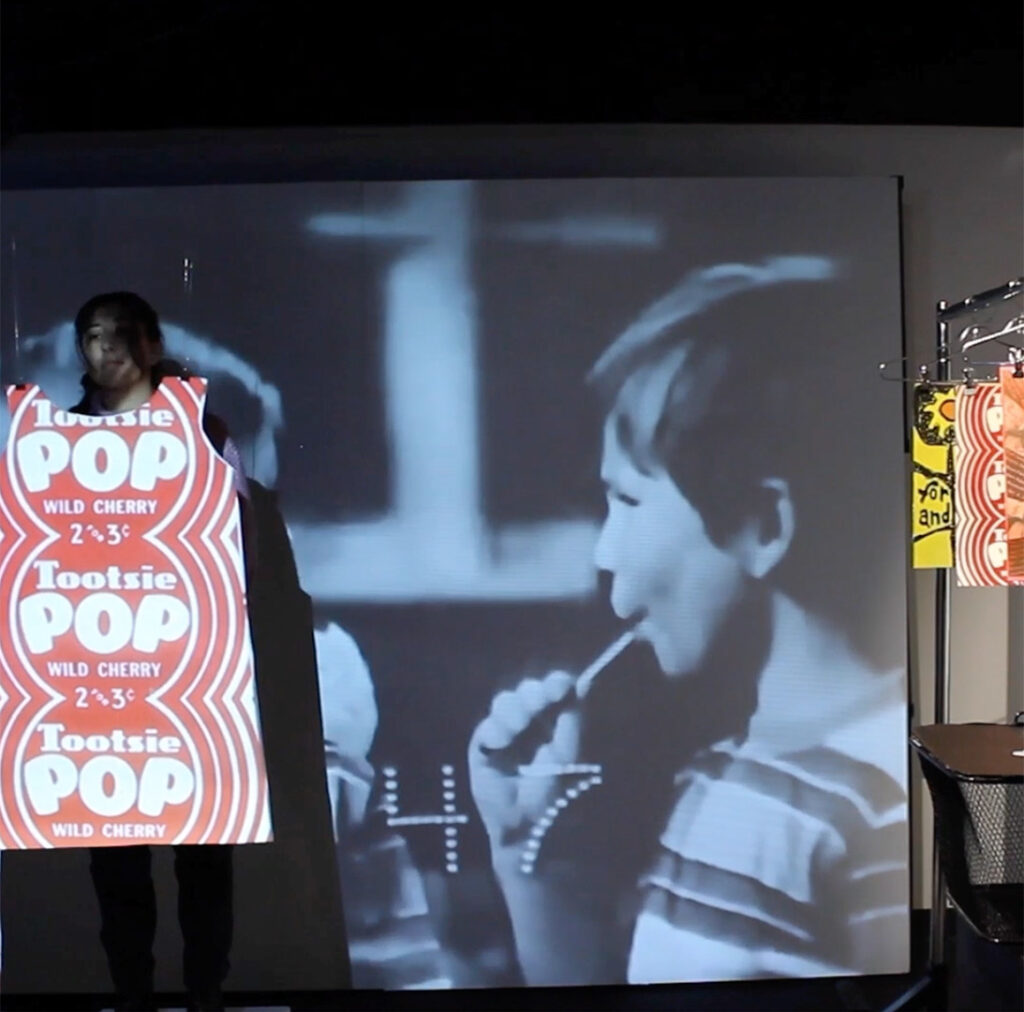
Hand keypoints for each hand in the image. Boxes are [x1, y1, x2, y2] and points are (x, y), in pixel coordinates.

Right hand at [468, 671, 581, 847]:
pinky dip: (496, 730)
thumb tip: (583, 681)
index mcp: (552, 724)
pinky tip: (504, 739)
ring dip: (514, 708)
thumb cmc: (558, 793)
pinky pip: (486, 729)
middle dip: (532, 692)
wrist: (533, 827)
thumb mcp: (570, 751)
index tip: (560, 683)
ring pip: (504, 703)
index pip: (550, 693)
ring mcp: (505, 737)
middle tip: (541, 698)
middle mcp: (528, 726)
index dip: (553, 684)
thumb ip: (573, 717)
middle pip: (525, 692)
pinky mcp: (483, 751)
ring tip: (522, 725)